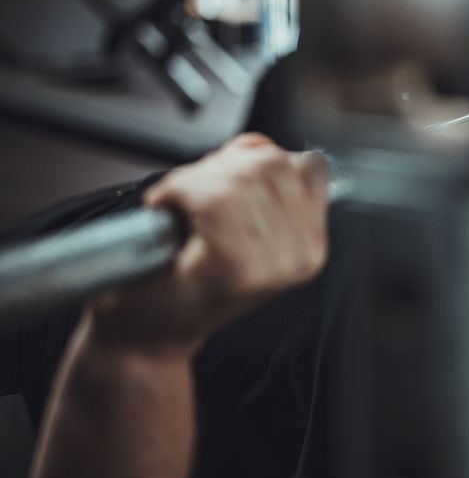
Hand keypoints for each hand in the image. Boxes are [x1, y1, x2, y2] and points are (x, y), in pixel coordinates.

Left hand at [86, 133, 329, 356]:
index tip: (226, 181)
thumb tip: (259, 147)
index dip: (259, 158)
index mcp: (312, 243)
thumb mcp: (242, 221)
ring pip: (240, 179)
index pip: (309, 167)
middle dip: (222, 166)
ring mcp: (271, 265)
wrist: (146, 330)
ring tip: (179, 207)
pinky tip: (168, 212)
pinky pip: (213, 199)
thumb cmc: (182, 278)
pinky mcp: (234, 269)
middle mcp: (302, 256)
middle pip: (272, 164)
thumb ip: (261, 181)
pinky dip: (178, 192)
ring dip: (194, 181)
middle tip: (192, 197)